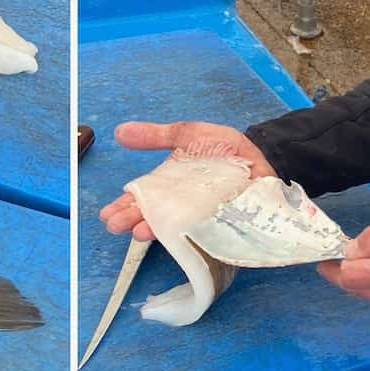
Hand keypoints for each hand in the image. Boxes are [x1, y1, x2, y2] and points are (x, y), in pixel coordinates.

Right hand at [98, 120, 274, 241]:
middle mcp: (181, 207)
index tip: (108, 214)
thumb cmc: (223, 148)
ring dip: (157, 232)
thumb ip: (155, 135)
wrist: (261, 152)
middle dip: (134, 221)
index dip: (124, 207)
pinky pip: (206, 234)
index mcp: (169, 188)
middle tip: (117, 225)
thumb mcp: (186, 134)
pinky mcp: (223, 225)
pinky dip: (195, 237)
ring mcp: (201, 218)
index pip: (141, 201)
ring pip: (175, 230)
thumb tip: (120, 132)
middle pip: (154, 218)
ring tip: (141, 232)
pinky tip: (181, 238)